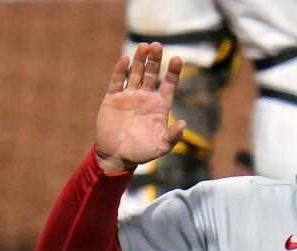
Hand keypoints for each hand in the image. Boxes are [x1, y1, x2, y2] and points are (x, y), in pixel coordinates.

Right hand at [95, 43, 185, 174]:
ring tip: (144, 46)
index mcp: (159, 105)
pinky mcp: (113, 98)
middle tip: (157, 46)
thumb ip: (173, 136)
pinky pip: (118, 81)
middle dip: (155, 60)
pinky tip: (125, 60)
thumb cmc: (142, 152)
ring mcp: (129, 96)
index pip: (169, 84)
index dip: (173, 71)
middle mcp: (145, 97)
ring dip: (139, 59)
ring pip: (136, 72)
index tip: (177, 59)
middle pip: (152, 73)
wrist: (117, 156)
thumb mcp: (161, 146)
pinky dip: (120, 70)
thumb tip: (183, 124)